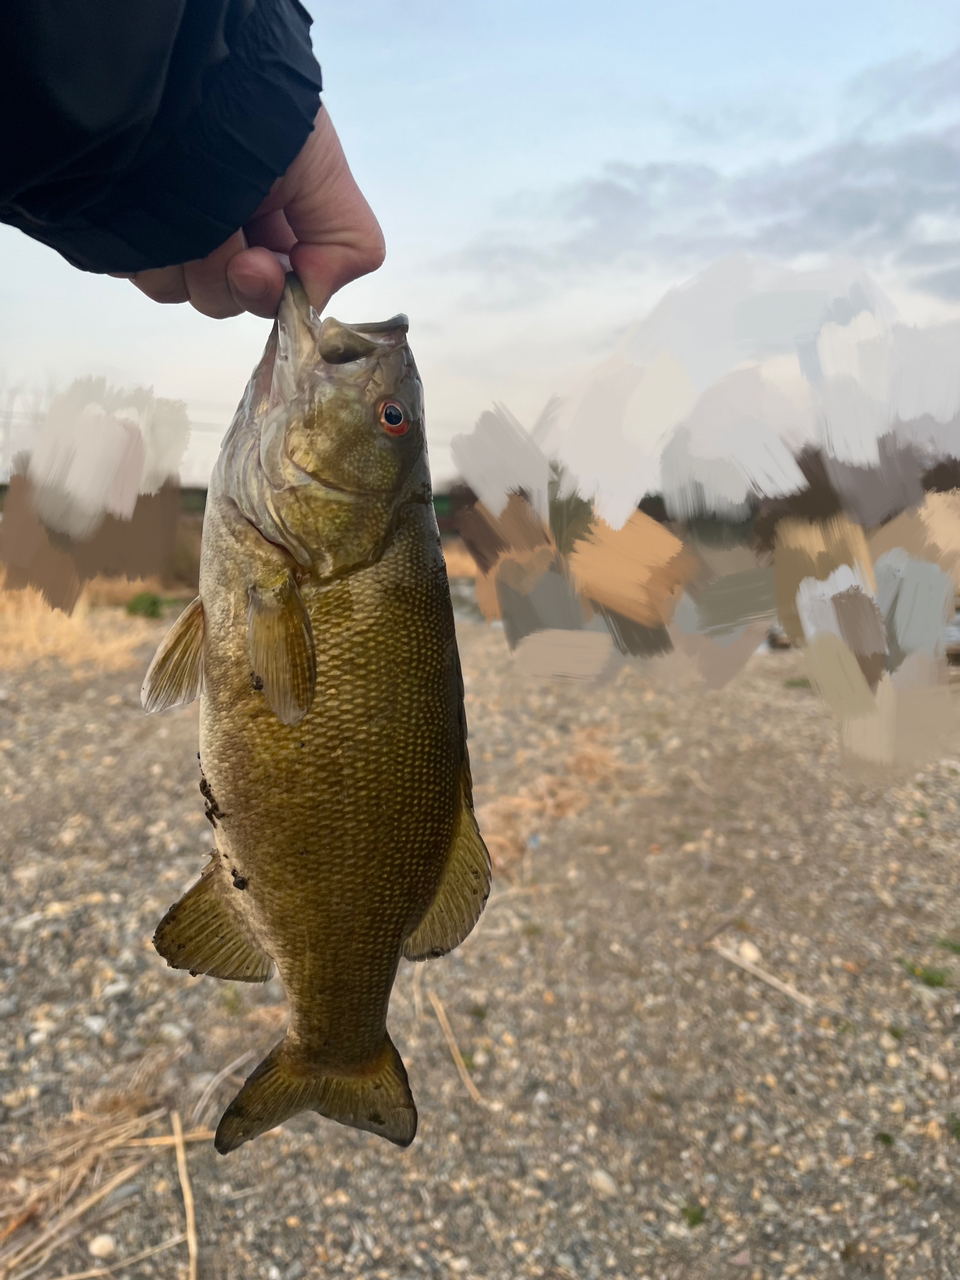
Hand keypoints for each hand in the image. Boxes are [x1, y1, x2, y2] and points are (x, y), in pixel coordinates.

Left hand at [117, 107, 384, 318]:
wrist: (177, 77)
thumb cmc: (259, 119)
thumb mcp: (328, 178)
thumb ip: (348, 248)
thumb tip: (310, 300)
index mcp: (271, 227)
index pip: (282, 296)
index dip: (274, 292)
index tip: (259, 263)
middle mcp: (223, 234)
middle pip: (228, 300)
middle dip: (227, 274)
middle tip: (222, 232)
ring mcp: (171, 234)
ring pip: (181, 291)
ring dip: (186, 257)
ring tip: (180, 201)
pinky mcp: (126, 231)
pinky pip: (138, 272)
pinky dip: (145, 247)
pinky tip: (150, 206)